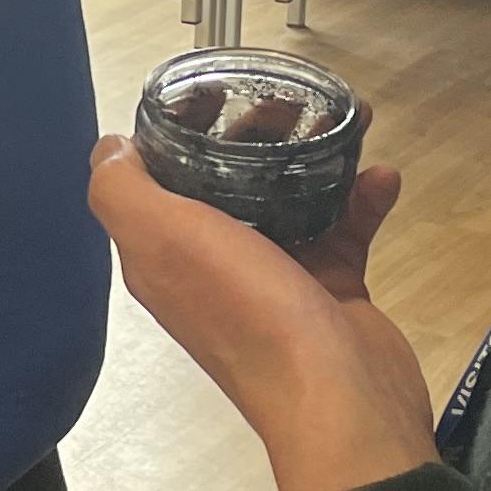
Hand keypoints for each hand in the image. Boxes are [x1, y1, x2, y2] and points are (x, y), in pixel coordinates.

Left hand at [91, 134, 437, 490]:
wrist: (342, 402)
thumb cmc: (251, 316)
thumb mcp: (165, 241)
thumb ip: (121, 192)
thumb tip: (107, 149)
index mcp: (163, 255)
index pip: (153, 178)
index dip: (172, 129)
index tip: (210, 89)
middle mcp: (212, 266)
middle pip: (225, 181)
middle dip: (253, 133)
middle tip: (287, 100)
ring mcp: (274, 280)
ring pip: (288, 198)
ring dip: (315, 157)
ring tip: (349, 120)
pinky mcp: (329, 290)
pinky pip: (344, 229)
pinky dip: (362, 199)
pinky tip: (384, 176)